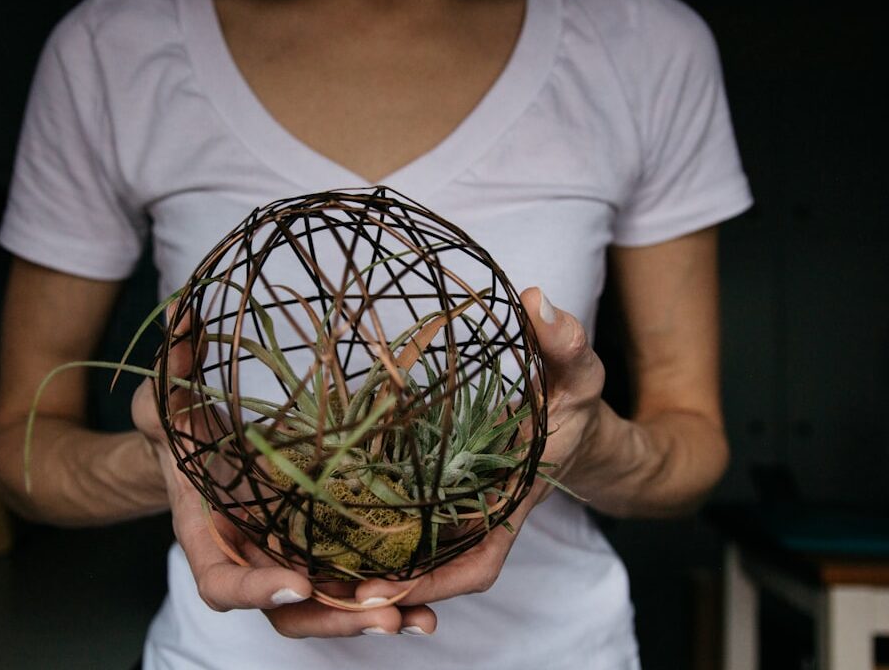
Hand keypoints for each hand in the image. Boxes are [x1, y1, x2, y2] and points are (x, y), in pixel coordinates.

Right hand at [130, 309, 436, 637]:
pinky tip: (427, 607)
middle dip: (332, 618)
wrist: (199, 451)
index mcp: (207, 537)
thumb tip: (182, 310)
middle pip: (286, 612)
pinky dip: (385, 599)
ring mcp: (285, 560)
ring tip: (418, 619)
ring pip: (324, 607)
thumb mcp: (169, 397)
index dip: (253, 589)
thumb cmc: (180, 429)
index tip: (292, 582)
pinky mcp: (317, 551)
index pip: (220, 582)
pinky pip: (349, 582)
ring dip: (369, 617)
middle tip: (383, 613)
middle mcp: (249, 560)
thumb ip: (172, 365)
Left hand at [353, 286, 605, 607]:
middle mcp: (479, 516)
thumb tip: (534, 299)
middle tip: (322, 586)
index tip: (385, 589)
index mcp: (513, 506)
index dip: (434, 582)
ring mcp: (456, 505)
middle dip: (384, 584)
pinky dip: (370, 523)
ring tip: (307, 564)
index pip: (479, 564)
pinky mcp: (438, 489)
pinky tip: (322, 514)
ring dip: (367, 559)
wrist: (570, 418)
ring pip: (411, 548)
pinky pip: (403, 516)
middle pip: (432, 570)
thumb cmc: (577, 402)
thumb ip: (566, 342)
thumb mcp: (580, 372)